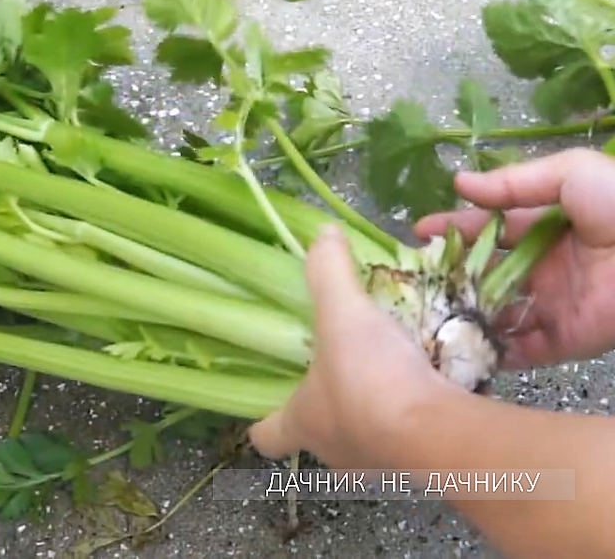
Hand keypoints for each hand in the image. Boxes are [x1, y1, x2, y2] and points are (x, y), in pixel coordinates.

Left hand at [248, 226, 459, 469]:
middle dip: (330, 411)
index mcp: (303, 423)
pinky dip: (419, 421)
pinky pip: (413, 444)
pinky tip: (434, 391)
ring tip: (394, 378)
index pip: (266, 434)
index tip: (271, 399)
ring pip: (369, 445)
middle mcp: (335, 454)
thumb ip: (330, 273)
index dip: (264, 420)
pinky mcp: (421, 468)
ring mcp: (379, 468)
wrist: (439, 437)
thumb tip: (322, 234)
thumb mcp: (344, 314)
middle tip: (344, 376)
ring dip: (378, 417)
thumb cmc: (372, 381)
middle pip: (320, 439)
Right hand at [415, 148, 614, 368]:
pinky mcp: (561, 341)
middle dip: (448, 275)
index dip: (453, 229)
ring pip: (493, 313)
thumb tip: (460, 183)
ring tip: (420, 312)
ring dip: (461, 313)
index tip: (416, 233)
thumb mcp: (572, 175)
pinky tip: (454, 342)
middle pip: (484, 274)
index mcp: (546, 229)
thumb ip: (514, 182)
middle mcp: (542, 268)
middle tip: (410, 278)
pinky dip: (489, 349)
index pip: (488, 230)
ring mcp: (550, 306)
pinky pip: (518, 349)